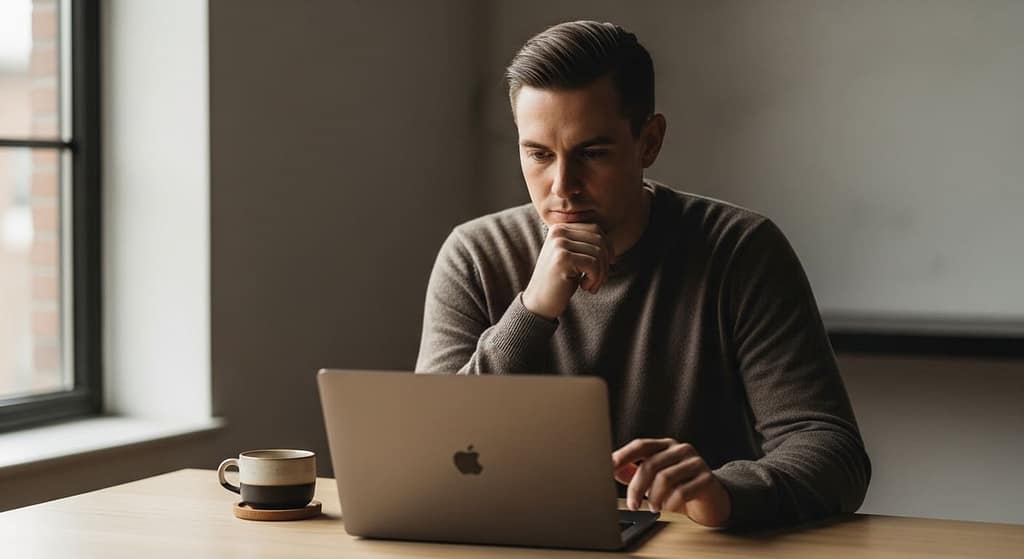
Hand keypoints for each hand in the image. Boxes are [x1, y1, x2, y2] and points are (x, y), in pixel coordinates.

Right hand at [522, 223, 614, 318]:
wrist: (539, 303)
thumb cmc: (560, 281)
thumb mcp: (572, 257)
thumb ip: (585, 244)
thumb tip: (611, 243)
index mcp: (560, 228)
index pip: (595, 229)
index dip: (607, 248)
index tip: (606, 266)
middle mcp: (558, 232)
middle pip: (599, 240)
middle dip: (605, 262)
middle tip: (599, 280)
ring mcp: (559, 244)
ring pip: (598, 253)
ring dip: (601, 274)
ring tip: (591, 285)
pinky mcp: (563, 258)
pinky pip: (593, 265)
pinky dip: (595, 279)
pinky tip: (585, 287)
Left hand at [612, 438, 731, 527]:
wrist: (712, 500)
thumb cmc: (680, 487)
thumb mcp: (654, 479)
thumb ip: (634, 473)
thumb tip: (613, 471)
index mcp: (665, 446)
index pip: (640, 445)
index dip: (623, 456)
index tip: (608, 468)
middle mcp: (680, 449)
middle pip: (650, 465)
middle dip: (636, 487)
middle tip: (633, 504)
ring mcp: (695, 462)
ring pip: (665, 478)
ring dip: (654, 497)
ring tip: (654, 507)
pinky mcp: (706, 479)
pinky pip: (682, 492)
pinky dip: (671, 503)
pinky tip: (669, 506)